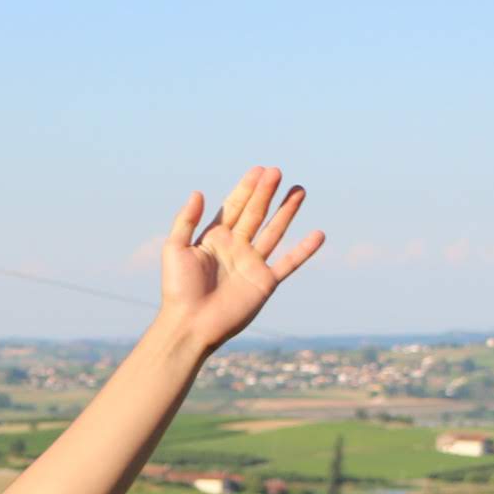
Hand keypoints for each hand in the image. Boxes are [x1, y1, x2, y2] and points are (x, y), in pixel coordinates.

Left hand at [157, 167, 324, 353]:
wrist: (191, 324)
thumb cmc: (178, 289)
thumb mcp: (175, 249)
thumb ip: (185, 220)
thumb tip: (198, 192)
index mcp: (214, 238)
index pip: (234, 207)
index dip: (246, 188)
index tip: (259, 170)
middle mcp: (236, 248)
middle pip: (256, 213)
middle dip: (266, 192)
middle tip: (277, 171)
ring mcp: (252, 264)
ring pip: (274, 231)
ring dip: (286, 211)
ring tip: (299, 190)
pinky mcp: (265, 282)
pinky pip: (289, 263)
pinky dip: (304, 250)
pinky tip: (318, 235)